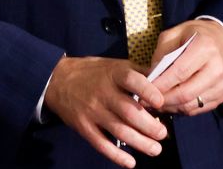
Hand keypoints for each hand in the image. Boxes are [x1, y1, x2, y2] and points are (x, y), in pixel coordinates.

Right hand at [43, 56, 168, 167]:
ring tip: (155, 149)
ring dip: (140, 143)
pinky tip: (130, 162)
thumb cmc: (93, 72)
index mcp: (113, 74)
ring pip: (119, 130)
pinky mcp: (84, 127)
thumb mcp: (114, 64)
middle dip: (149, 126)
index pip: (131, 80)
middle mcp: (103, 93)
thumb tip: (164, 80)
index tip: (160, 103)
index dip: (147, 91)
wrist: (57, 80)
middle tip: (162, 134)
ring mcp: (92, 111)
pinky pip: (101, 144)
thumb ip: (138, 72)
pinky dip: (116, 155)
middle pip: (129, 112)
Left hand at [148, 19, 222, 115]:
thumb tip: (151, 76)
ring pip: (191, 105)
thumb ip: (161, 53)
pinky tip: (170, 104)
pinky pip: (197, 109)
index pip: (180, 72)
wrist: (221, 41)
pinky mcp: (222, 96)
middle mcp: (217, 68)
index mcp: (204, 47)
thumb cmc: (194, 36)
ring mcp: (222, 85)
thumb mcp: (174, 33)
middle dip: (163, 99)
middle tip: (146, 101)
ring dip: (170, 107)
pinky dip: (181, 109)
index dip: (161, 83)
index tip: (145, 89)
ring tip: (155, 103)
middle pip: (185, 93)